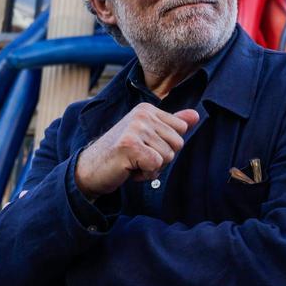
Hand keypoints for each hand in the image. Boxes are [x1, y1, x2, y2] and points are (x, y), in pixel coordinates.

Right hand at [74, 104, 198, 198]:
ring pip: (167, 156)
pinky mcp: (130, 145)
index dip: (167, 146)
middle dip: (161, 159)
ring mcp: (135, 128)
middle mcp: (142, 115)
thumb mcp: (148, 137)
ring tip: (132, 163)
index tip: (145, 148)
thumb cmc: (121, 155)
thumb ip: (171, 125)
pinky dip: (145, 175)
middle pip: (178, 144)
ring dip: (152, 168)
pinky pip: (156, 165)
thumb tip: (196, 116)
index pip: (181, 129)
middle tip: (138, 158)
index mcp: (148, 110)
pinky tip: (129, 169)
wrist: (90, 170)